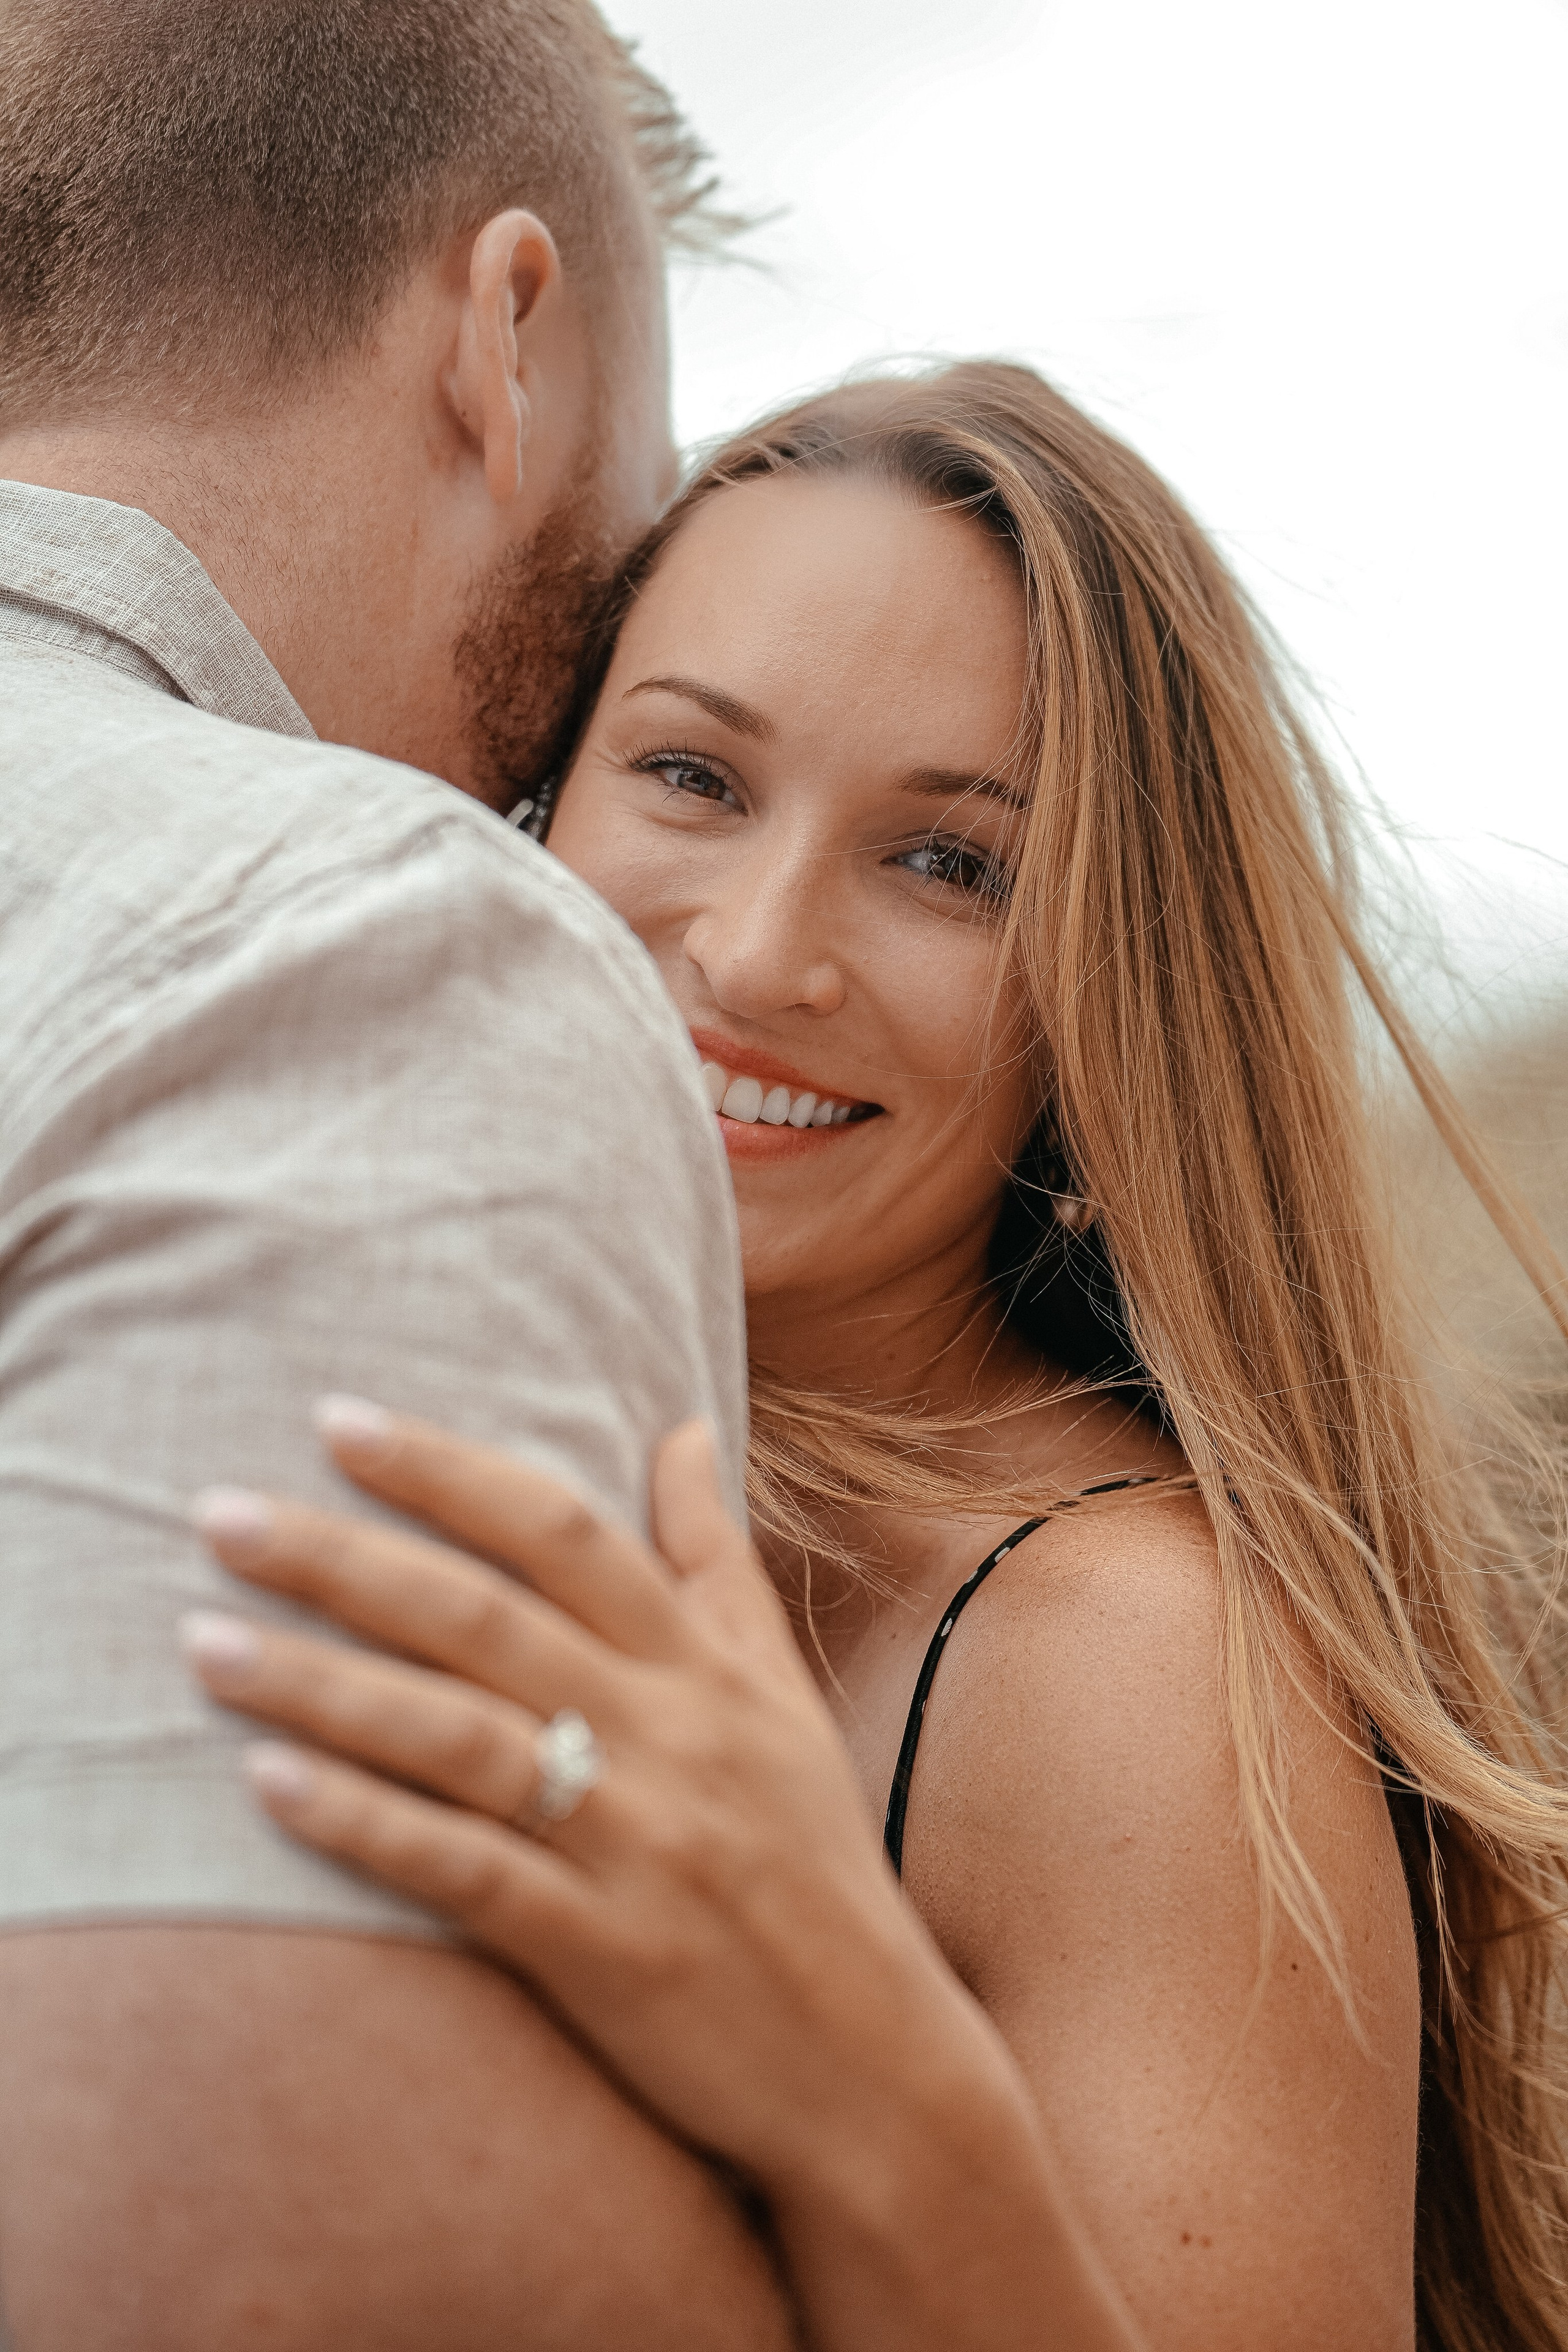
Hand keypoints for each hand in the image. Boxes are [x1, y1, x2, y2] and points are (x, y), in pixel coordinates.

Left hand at [182, 1401, 1141, 2351]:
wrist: (874, 2064)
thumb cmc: (814, 1861)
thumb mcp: (780, 1693)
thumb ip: (717, 1560)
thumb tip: (686, 1423)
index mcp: (703, 1667)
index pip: (563, 1531)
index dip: (448, 1469)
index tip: (340, 1421)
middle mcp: (667, 1736)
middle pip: (485, 1619)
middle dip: (344, 1558)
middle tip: (220, 1515)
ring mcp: (635, 1844)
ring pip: (459, 1738)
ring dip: (322, 1685)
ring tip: (206, 1644)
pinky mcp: (603, 1952)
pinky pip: (466, 1873)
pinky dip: (367, 1824)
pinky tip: (271, 1784)